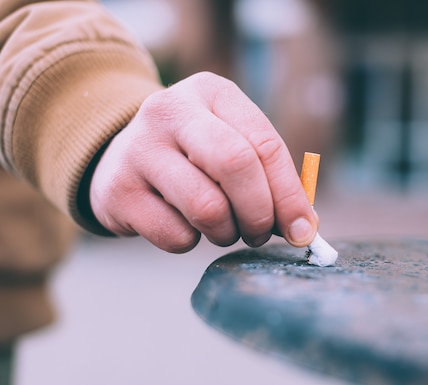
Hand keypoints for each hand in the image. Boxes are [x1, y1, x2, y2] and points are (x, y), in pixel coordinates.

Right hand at [89, 72, 318, 252]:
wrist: (119, 158)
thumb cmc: (193, 156)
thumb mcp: (231, 145)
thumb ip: (269, 177)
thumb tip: (304, 228)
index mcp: (211, 92)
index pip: (265, 144)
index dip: (290, 195)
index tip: (304, 230)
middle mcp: (170, 110)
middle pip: (236, 165)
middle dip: (260, 213)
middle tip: (260, 233)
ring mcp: (138, 148)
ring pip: (207, 207)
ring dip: (226, 233)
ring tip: (223, 229)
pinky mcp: (118, 190)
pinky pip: (175, 235)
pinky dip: (190, 243)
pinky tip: (184, 226)